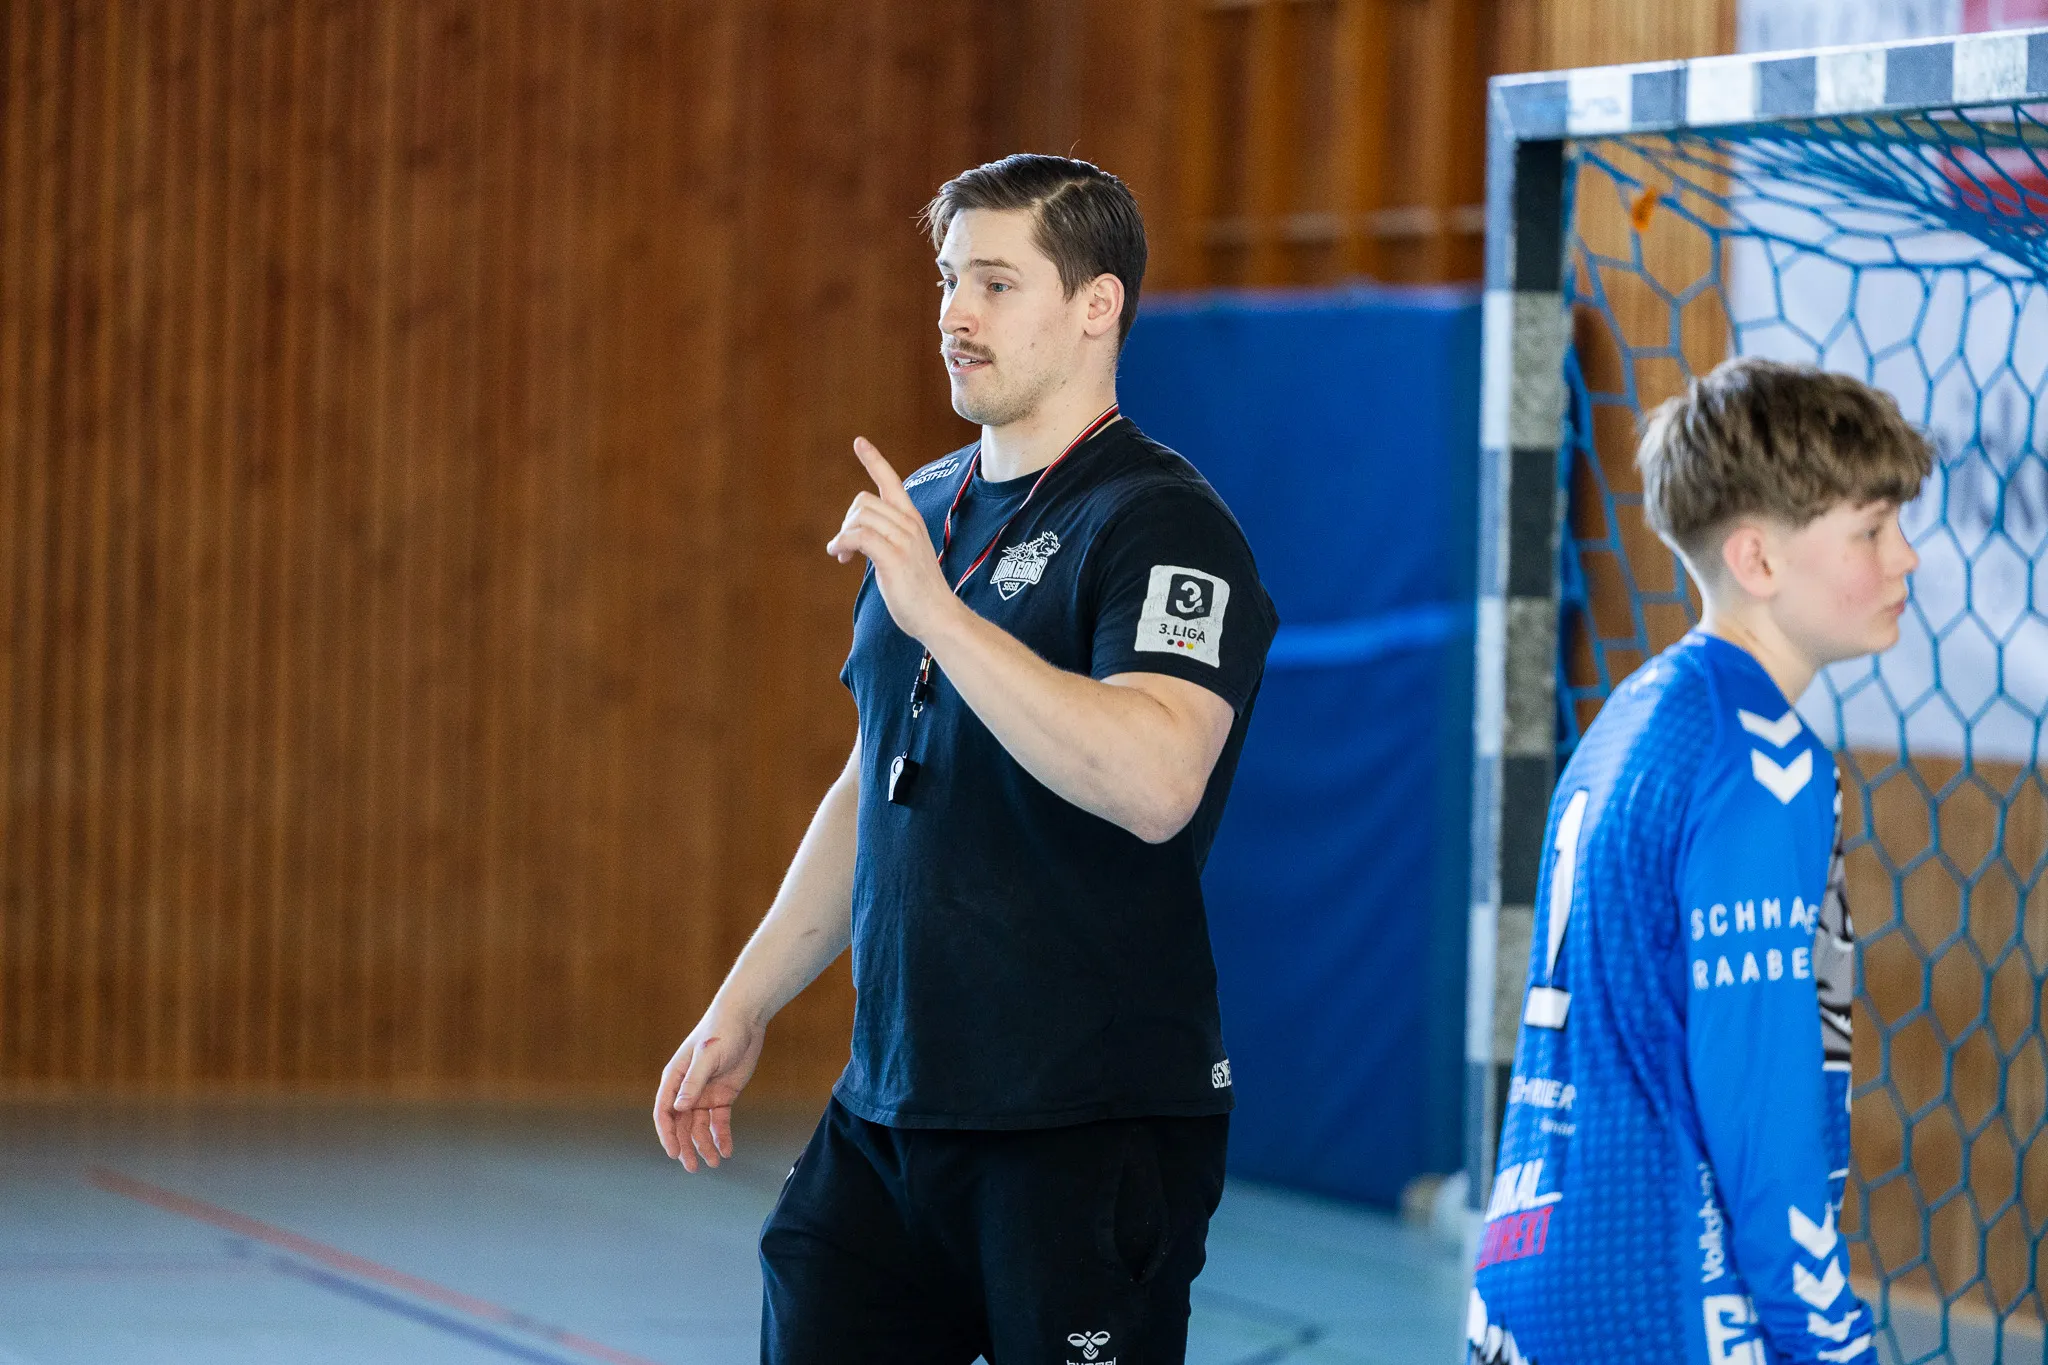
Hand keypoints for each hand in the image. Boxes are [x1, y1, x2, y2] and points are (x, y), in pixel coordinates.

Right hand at [654, 1005, 765, 1170]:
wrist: (745, 1019)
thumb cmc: (721, 1031)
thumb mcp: (708, 1056)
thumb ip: (694, 1082)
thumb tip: (679, 1108)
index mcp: (675, 1078)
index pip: (664, 1112)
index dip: (667, 1134)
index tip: (674, 1153)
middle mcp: (687, 1089)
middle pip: (681, 1125)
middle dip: (685, 1146)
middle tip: (692, 1167)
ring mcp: (705, 1094)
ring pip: (699, 1127)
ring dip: (704, 1145)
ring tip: (714, 1162)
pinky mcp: (723, 1096)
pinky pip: (719, 1121)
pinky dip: (722, 1136)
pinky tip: (727, 1151)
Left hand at [825, 438, 958, 643]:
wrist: (939, 616)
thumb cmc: (919, 591)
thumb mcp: (905, 556)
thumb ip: (887, 539)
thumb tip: (857, 538)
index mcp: (912, 521)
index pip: (892, 481)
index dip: (874, 460)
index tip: (859, 441)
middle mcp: (909, 524)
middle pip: (863, 501)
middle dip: (847, 521)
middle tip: (846, 547)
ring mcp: (903, 540)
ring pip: (859, 517)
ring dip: (843, 535)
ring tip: (843, 555)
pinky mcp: (894, 557)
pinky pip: (859, 536)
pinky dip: (842, 543)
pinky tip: (840, 555)